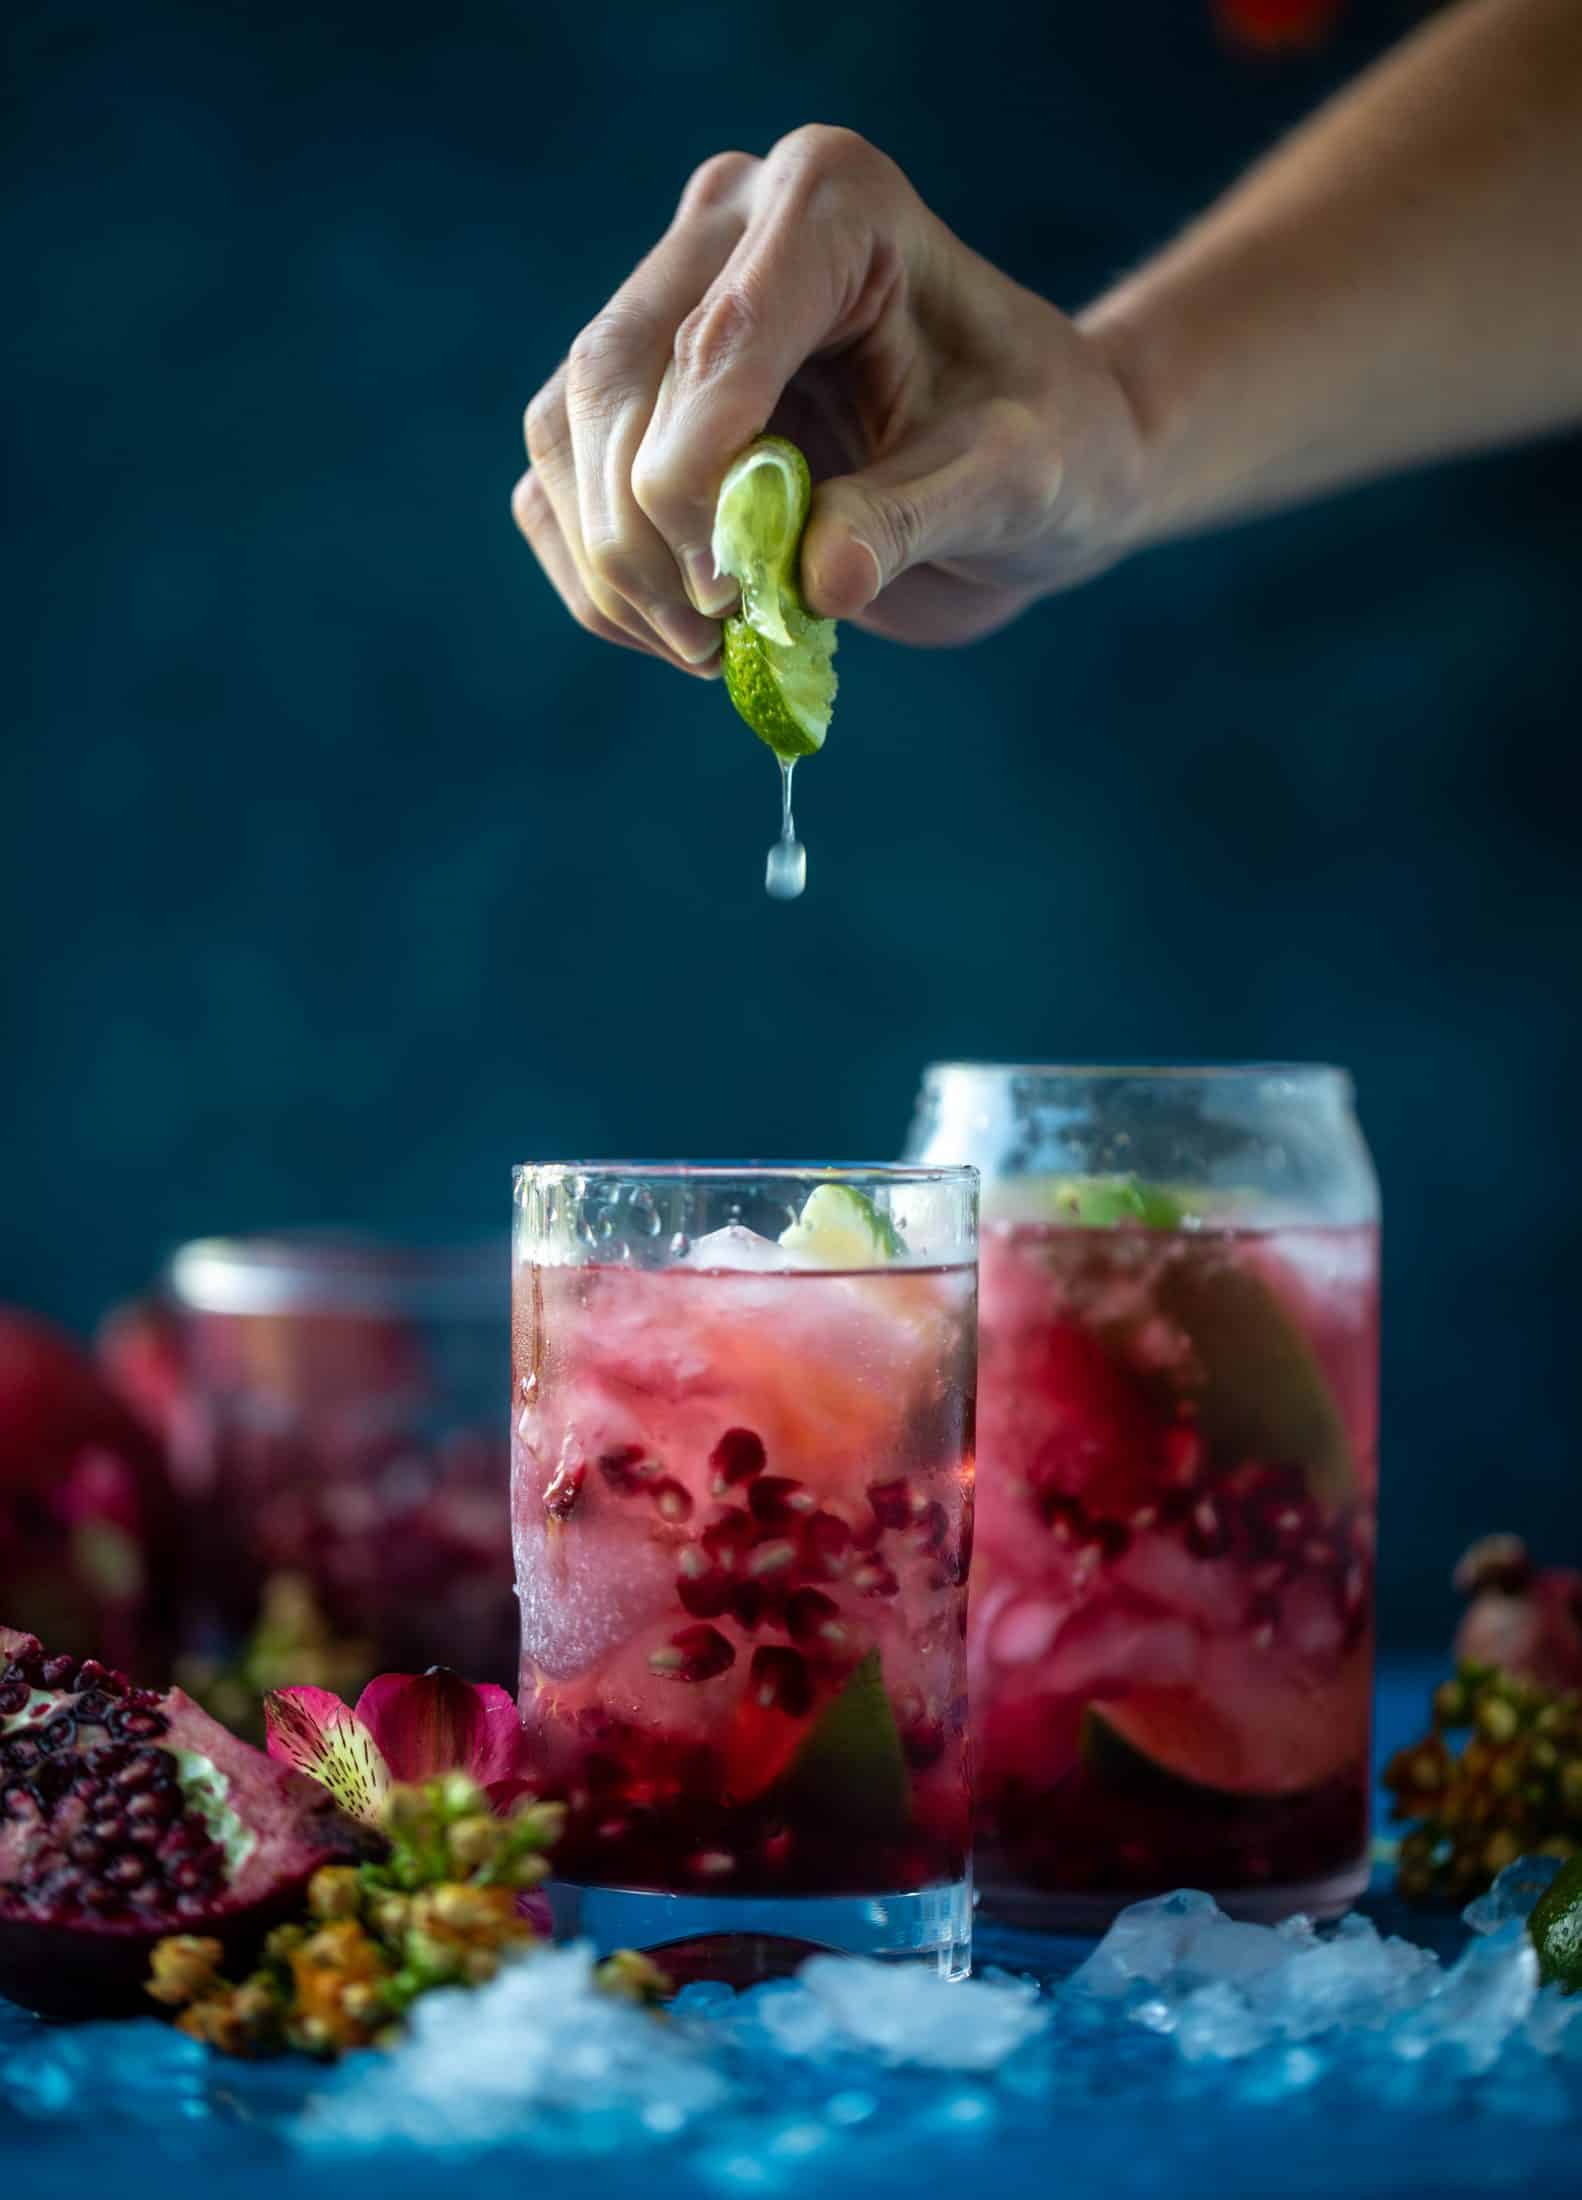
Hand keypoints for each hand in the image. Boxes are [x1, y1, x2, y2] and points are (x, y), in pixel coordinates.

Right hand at [511, 126, 1145, 668]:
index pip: (719, 331)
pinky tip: (682, 636)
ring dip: (615, 568)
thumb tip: (815, 579)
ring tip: (711, 649)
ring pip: (565, 436)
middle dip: (647, 533)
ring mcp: (664, 306)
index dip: (699, 470)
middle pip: (615, 380)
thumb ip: (917, 515)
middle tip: (719, 638)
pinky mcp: (634, 399)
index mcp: (832, 202)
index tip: (731, 587)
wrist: (1027, 469)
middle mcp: (728, 227)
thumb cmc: (1047, 448)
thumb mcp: (1016, 482)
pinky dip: (601, 584)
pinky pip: (556, 490)